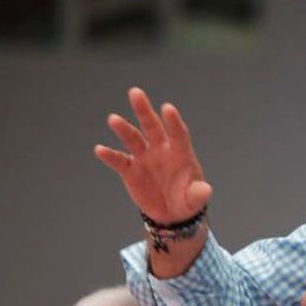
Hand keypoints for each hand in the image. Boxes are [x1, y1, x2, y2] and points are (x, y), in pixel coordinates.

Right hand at [95, 87, 211, 222]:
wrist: (170, 213)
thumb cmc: (187, 200)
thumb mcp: (195, 199)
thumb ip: (199, 194)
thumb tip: (205, 191)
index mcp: (180, 152)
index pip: (178, 133)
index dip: (173, 122)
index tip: (167, 108)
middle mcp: (160, 149)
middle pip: (152, 126)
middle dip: (144, 110)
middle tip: (135, 92)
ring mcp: (144, 157)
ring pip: (133, 138)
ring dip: (123, 129)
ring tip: (113, 119)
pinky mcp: (130, 169)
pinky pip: (119, 160)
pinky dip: (109, 155)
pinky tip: (100, 149)